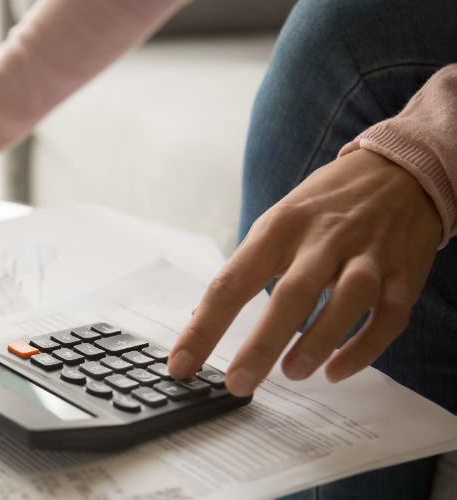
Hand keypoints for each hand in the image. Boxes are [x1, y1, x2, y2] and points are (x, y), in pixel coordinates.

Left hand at [168, 149, 441, 395]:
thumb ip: (244, 270)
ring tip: (292, 373)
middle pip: (292, 293)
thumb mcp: (275, 225)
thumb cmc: (321, 208)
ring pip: (348, 300)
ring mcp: (369, 254)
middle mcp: (323, 238)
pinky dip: (364, 349)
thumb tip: (201, 318)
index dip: (204, 327)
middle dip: (262, 343)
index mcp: (279, 228)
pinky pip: (389, 316)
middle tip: (238, 383)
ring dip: (318, 342)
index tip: (181, 364)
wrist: (398, 170)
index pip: (232, 281)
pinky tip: (337, 371)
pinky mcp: (405, 272)